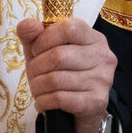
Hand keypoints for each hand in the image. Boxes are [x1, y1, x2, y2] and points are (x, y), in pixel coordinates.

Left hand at [16, 17, 115, 132]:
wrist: (77, 108)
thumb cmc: (58, 71)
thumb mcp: (41, 49)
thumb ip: (32, 34)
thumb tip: (28, 24)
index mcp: (92, 37)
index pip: (67, 28)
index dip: (44, 39)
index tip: (36, 50)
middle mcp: (103, 56)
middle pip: (59, 56)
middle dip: (36, 67)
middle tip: (34, 73)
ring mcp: (103, 79)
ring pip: (57, 79)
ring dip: (38, 86)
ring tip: (38, 88)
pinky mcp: (97, 101)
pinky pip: (61, 98)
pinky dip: (44, 100)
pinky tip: (43, 101)